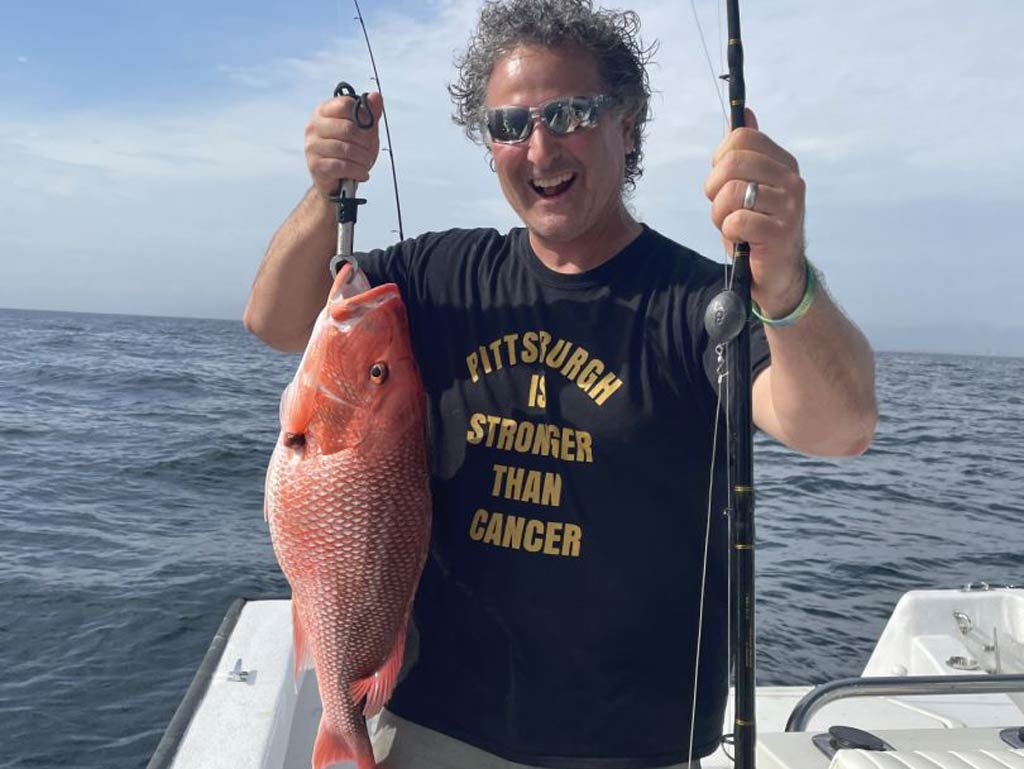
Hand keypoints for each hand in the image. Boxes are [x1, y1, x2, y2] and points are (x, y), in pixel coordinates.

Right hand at [304, 91, 383, 199]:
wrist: (337, 181)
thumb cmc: (349, 152)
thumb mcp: (364, 131)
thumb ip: (370, 113)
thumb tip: (376, 96)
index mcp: (324, 111)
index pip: (345, 105)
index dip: (363, 117)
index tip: (369, 129)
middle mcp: (314, 126)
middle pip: (348, 128)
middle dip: (366, 142)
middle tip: (369, 150)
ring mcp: (312, 146)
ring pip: (346, 149)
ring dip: (363, 159)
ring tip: (366, 163)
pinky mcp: (315, 165)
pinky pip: (341, 166)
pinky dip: (357, 171)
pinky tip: (363, 173)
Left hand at [704, 108, 806, 316]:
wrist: (775, 273)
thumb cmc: (756, 228)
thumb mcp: (747, 186)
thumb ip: (744, 153)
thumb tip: (744, 112)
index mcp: (782, 163)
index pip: (741, 138)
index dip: (720, 159)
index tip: (723, 180)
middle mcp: (791, 180)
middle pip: (732, 162)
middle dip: (714, 188)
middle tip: (722, 206)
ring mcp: (789, 206)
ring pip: (731, 192)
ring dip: (719, 214)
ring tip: (731, 224)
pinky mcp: (780, 233)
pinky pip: (736, 221)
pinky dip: (729, 232)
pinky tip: (740, 238)